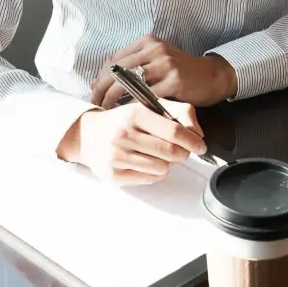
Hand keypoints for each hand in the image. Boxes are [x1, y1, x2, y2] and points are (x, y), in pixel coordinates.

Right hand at [55, 101, 205, 185]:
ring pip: (162, 168)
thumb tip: (198, 133)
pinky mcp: (114, 175)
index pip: (173, 131)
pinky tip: (146, 162)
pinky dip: (155, 173)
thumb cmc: (123, 120)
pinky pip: (150, 179)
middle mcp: (123, 135)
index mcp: (134, 114)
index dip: (192, 141)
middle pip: (170, 152)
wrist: (87, 135)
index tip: (200, 145)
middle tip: (183, 152)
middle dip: (184, 154)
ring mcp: (117, 156)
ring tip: (159, 155)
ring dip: (168, 164)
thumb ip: (179, 112)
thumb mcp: (148, 107)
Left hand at [89, 35, 238, 107]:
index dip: (100, 77)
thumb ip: (129, 67)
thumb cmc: (180, 71)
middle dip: (103, 89)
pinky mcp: (175, 81)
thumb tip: (96, 80)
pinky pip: (149, 96)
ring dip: (115, 99)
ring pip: (130, 83)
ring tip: (107, 111)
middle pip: (118, 70)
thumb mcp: (155, 61)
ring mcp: (166, 64)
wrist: (212, 75)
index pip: (115, 59)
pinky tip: (129, 116)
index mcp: (147, 42)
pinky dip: (135, 106)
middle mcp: (155, 50)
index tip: (93, 93)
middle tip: (95, 104)